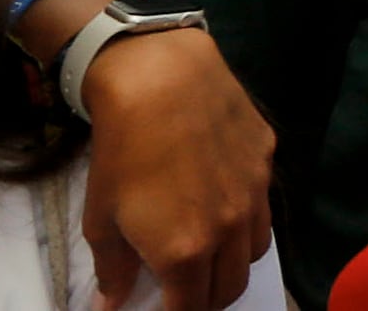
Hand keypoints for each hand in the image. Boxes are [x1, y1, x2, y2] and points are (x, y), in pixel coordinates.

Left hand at [77, 20, 277, 310]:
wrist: (161, 79)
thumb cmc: (121, 152)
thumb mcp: (101, 218)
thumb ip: (113, 270)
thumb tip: (111, 305)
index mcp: (185, 251)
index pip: (191, 308)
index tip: (165, 308)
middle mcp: (229, 229)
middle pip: (231, 287)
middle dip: (206, 298)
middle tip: (183, 286)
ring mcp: (255, 193)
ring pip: (255, 250)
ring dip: (231, 261)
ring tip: (209, 247)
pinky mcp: (267, 158)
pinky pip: (263, 203)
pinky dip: (245, 216)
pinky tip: (220, 194)